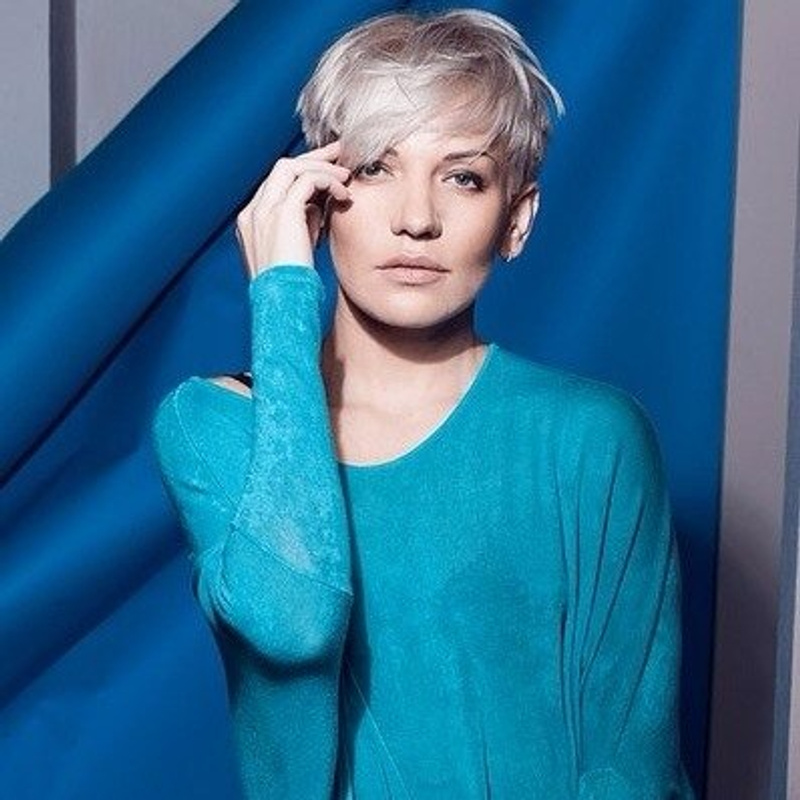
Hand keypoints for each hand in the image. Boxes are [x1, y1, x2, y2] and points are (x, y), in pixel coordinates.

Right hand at [236, 141, 350, 278]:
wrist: (281, 307)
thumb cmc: (291, 289)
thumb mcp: (294, 253)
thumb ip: (302, 228)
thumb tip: (319, 209)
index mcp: (250, 224)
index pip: (276, 185)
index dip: (304, 176)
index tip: (328, 174)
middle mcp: (252, 213)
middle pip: (282, 169)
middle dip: (313, 159)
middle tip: (340, 156)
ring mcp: (263, 212)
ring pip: (292, 167)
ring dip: (322, 167)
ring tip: (347, 175)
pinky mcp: (281, 214)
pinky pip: (307, 181)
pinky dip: (328, 182)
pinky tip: (344, 195)